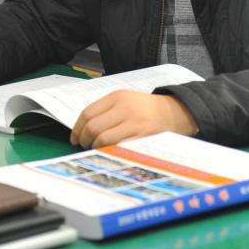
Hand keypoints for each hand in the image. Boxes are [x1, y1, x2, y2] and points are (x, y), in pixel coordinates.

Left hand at [70, 91, 197, 148]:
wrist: (173, 112)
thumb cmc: (144, 108)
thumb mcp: (125, 99)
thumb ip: (105, 109)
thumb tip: (82, 128)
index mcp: (117, 96)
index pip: (88, 113)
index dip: (77, 128)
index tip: (74, 137)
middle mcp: (125, 108)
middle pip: (93, 127)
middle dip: (84, 140)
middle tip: (83, 145)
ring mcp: (134, 123)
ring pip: (103, 139)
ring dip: (94, 147)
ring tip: (95, 149)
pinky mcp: (142, 137)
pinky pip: (118, 147)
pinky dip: (109, 152)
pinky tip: (108, 152)